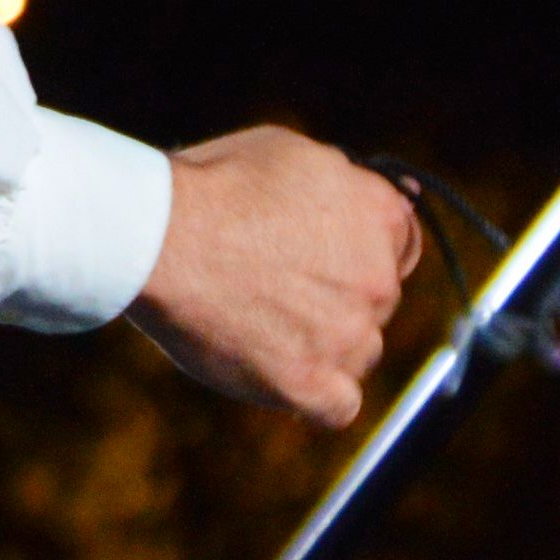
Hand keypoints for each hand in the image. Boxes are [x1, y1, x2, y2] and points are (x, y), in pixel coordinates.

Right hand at [128, 126, 421, 426]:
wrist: (159, 237)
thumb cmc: (211, 186)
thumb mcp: (287, 153)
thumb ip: (337, 181)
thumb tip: (354, 190)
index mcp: (380, 215)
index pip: (400, 244)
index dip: (360, 249)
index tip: (326, 257)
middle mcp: (379, 278)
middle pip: (377, 301)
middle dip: (337, 296)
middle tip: (273, 285)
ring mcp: (350, 336)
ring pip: (358, 352)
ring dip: (323, 344)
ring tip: (258, 323)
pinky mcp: (313, 385)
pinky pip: (339, 406)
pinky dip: (316, 395)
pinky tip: (282, 375)